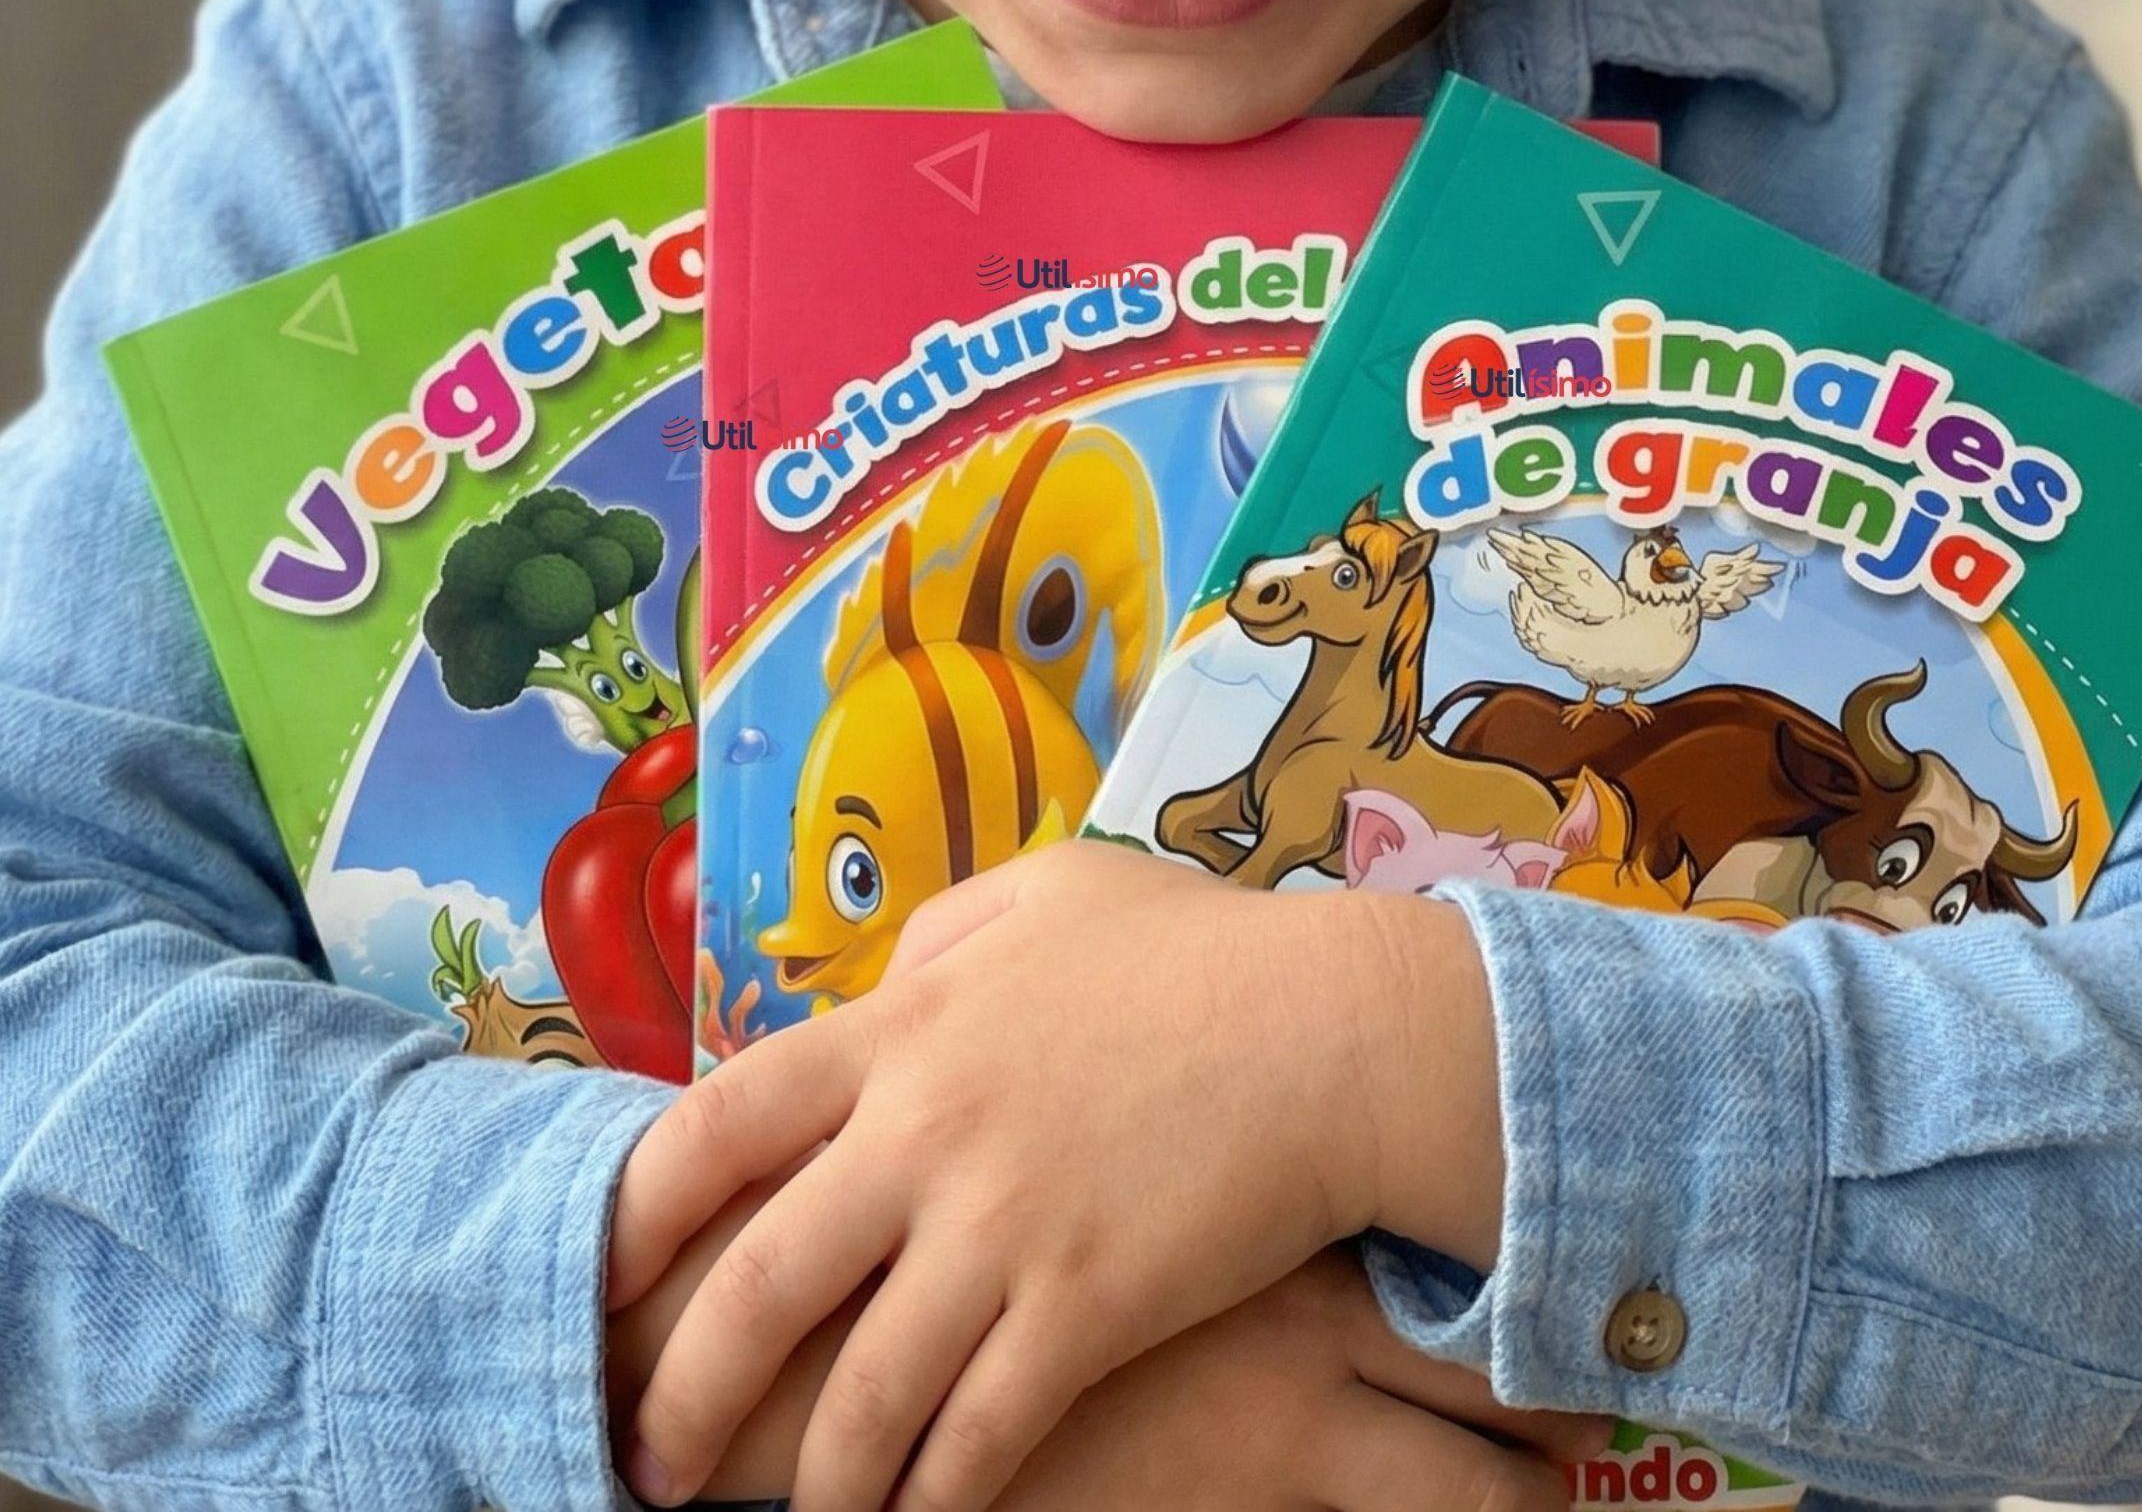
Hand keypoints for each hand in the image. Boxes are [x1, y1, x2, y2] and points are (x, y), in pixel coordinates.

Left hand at [605, 841, 1503, 1511]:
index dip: (635, 1216)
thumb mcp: (1049, 896)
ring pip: (857, 1394)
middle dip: (681, 1392)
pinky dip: (930, 1500)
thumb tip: (878, 993)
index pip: (713, 1124)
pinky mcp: (1081, 1310)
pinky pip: (974, 1438)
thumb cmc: (1196, 955)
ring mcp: (1000, 1227)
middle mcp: (923, 1133)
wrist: (1333, 1031)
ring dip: (812, 1483)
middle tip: (652, 1460)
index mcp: (902, 1030)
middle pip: (754, 1283)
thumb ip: (942, 943)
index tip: (601, 1284)